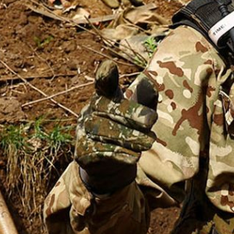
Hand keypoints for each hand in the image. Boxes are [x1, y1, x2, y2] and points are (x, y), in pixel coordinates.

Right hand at [75, 60, 157, 194]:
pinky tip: (134, 156)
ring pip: (103, 131)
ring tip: (148, 143)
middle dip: (131, 114)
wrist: (110, 166)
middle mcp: (90, 112)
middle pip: (107, 109)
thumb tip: (148, 83)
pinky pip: (99, 151)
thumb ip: (146, 99)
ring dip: (129, 137)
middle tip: (151, 121)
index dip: (105, 76)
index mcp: (104, 98)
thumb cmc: (129, 132)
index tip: (109, 66)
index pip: (103, 84)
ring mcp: (83, 132)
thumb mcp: (141, 114)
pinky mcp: (82, 152)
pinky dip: (119, 154)